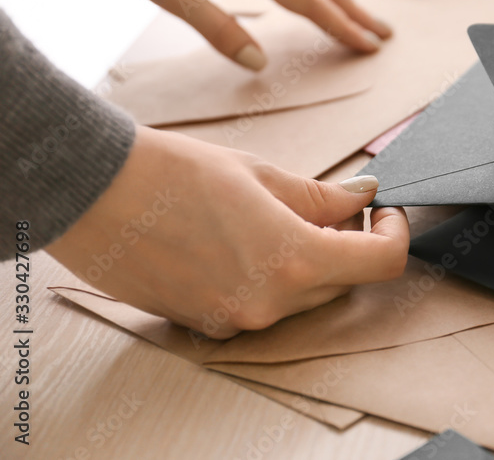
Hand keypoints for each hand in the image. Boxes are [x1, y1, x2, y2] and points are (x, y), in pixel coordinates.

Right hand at [46, 126, 408, 337]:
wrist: (94, 194)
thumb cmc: (175, 173)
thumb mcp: (262, 175)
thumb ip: (324, 196)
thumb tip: (365, 196)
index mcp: (293, 260)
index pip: (381, 264)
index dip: (394, 234)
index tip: (385, 213)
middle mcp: (269, 303)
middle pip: (344, 282)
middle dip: (350, 246)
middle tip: (334, 208)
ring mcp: (236, 320)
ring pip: (304, 297)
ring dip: (311, 262)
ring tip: (281, 218)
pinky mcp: (207, 325)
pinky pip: (262, 306)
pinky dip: (272, 279)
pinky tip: (244, 242)